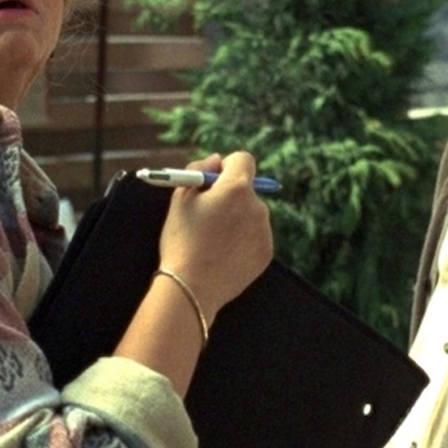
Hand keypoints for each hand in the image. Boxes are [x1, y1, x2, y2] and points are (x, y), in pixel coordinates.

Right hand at [158, 151, 273, 315]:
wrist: (191, 287)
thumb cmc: (182, 240)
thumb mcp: (180, 198)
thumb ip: (199, 170)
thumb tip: (217, 161)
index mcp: (236, 188)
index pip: (243, 160)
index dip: (227, 166)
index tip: (214, 179)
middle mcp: (257, 206)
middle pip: (246, 189)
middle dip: (230, 196)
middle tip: (208, 215)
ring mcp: (264, 231)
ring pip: (251, 214)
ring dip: (237, 219)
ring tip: (213, 240)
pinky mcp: (266, 252)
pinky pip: (255, 236)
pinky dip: (242, 240)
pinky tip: (223, 254)